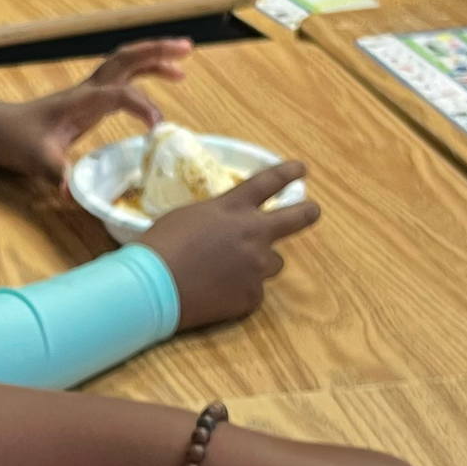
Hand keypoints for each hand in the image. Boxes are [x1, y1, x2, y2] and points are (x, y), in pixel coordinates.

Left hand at [0, 39, 193, 182]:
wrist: (0, 129)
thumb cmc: (18, 142)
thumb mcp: (37, 161)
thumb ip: (56, 174)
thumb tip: (70, 193)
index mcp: (80, 102)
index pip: (119, 94)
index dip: (141, 106)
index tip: (158, 128)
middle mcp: (89, 89)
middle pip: (126, 59)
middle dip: (157, 51)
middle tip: (187, 49)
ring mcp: (90, 90)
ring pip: (126, 62)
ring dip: (154, 57)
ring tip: (184, 62)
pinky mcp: (91, 97)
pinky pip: (123, 76)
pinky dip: (145, 71)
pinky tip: (162, 79)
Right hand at [144, 164, 320, 328]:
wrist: (153, 286)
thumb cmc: (160, 245)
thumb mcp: (188, 216)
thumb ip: (216, 217)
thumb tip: (224, 228)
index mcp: (233, 208)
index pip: (268, 183)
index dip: (287, 174)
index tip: (301, 169)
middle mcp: (253, 234)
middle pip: (294, 219)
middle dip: (307, 213)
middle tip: (313, 211)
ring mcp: (256, 267)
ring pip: (274, 263)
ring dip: (260, 263)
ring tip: (233, 271)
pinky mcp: (250, 296)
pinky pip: (254, 291)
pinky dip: (241, 291)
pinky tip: (219, 293)